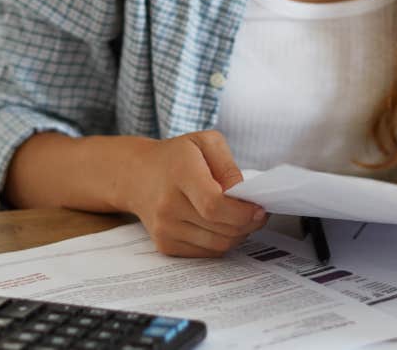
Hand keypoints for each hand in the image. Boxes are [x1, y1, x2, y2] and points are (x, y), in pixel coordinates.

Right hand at [121, 130, 266, 256]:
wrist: (136, 175)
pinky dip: (221, 242)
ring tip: (241, 218)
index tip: (260, 209)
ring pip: (218, 244)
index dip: (242, 212)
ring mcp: (164, 228)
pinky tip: (222, 225)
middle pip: (221, 228)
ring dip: (238, 235)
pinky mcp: (165, 245)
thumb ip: (229, 166)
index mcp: (179, 173)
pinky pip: (207, 253)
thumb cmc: (176, 157)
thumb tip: (243, 196)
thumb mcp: (205, 143)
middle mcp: (168, 205)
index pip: (213, 205)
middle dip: (248, 224)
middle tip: (258, 213)